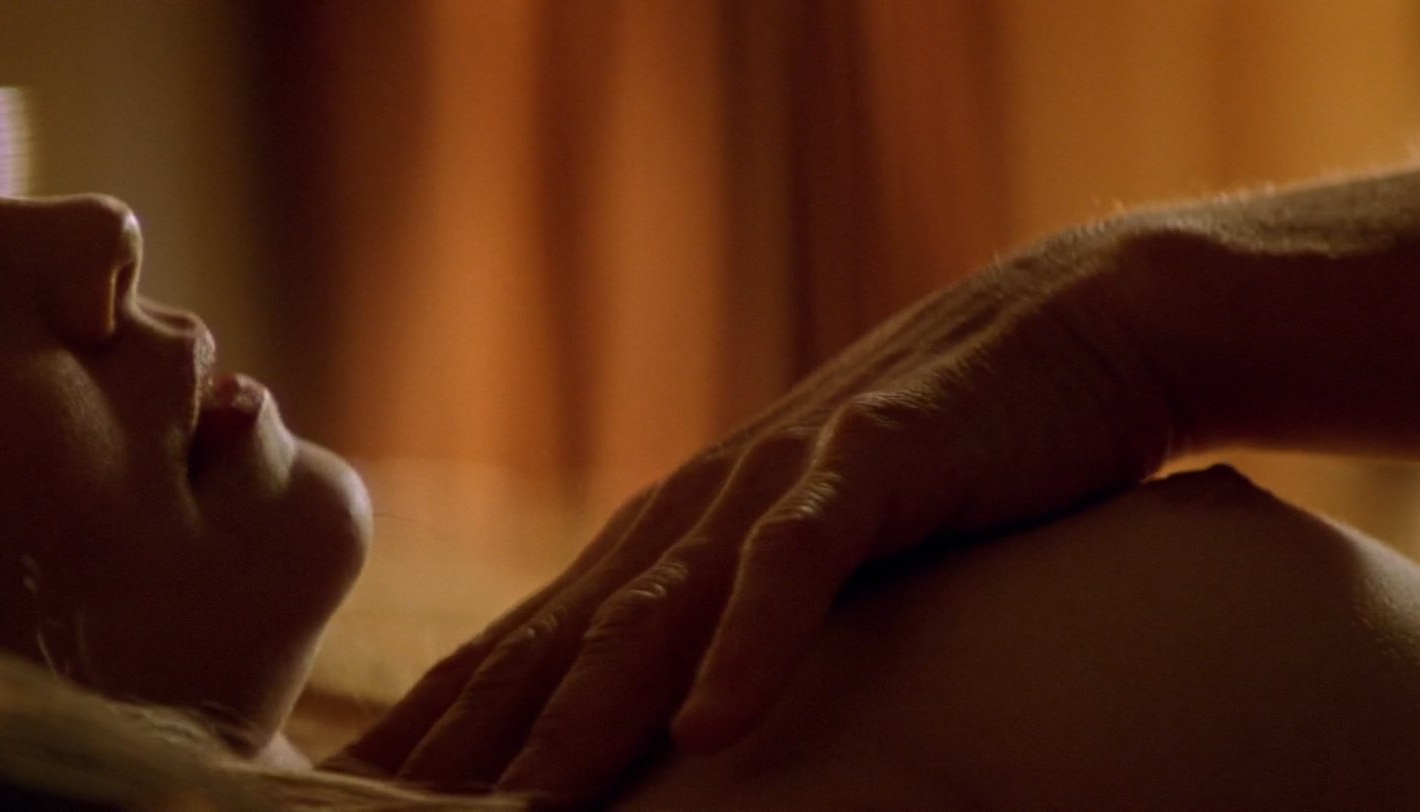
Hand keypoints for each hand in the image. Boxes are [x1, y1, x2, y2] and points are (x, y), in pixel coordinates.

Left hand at [324, 221, 1177, 803]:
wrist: (1068, 325)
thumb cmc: (931, 460)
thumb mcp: (802, 556)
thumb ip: (720, 620)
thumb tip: (662, 727)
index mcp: (665, 538)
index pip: (520, 650)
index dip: (432, 731)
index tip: (351, 801)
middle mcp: (693, 510)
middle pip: (552, 646)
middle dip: (461, 745)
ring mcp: (777, 481)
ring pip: (652, 613)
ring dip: (579, 717)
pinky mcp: (876, 461)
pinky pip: (802, 561)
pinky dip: (752, 641)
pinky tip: (712, 724)